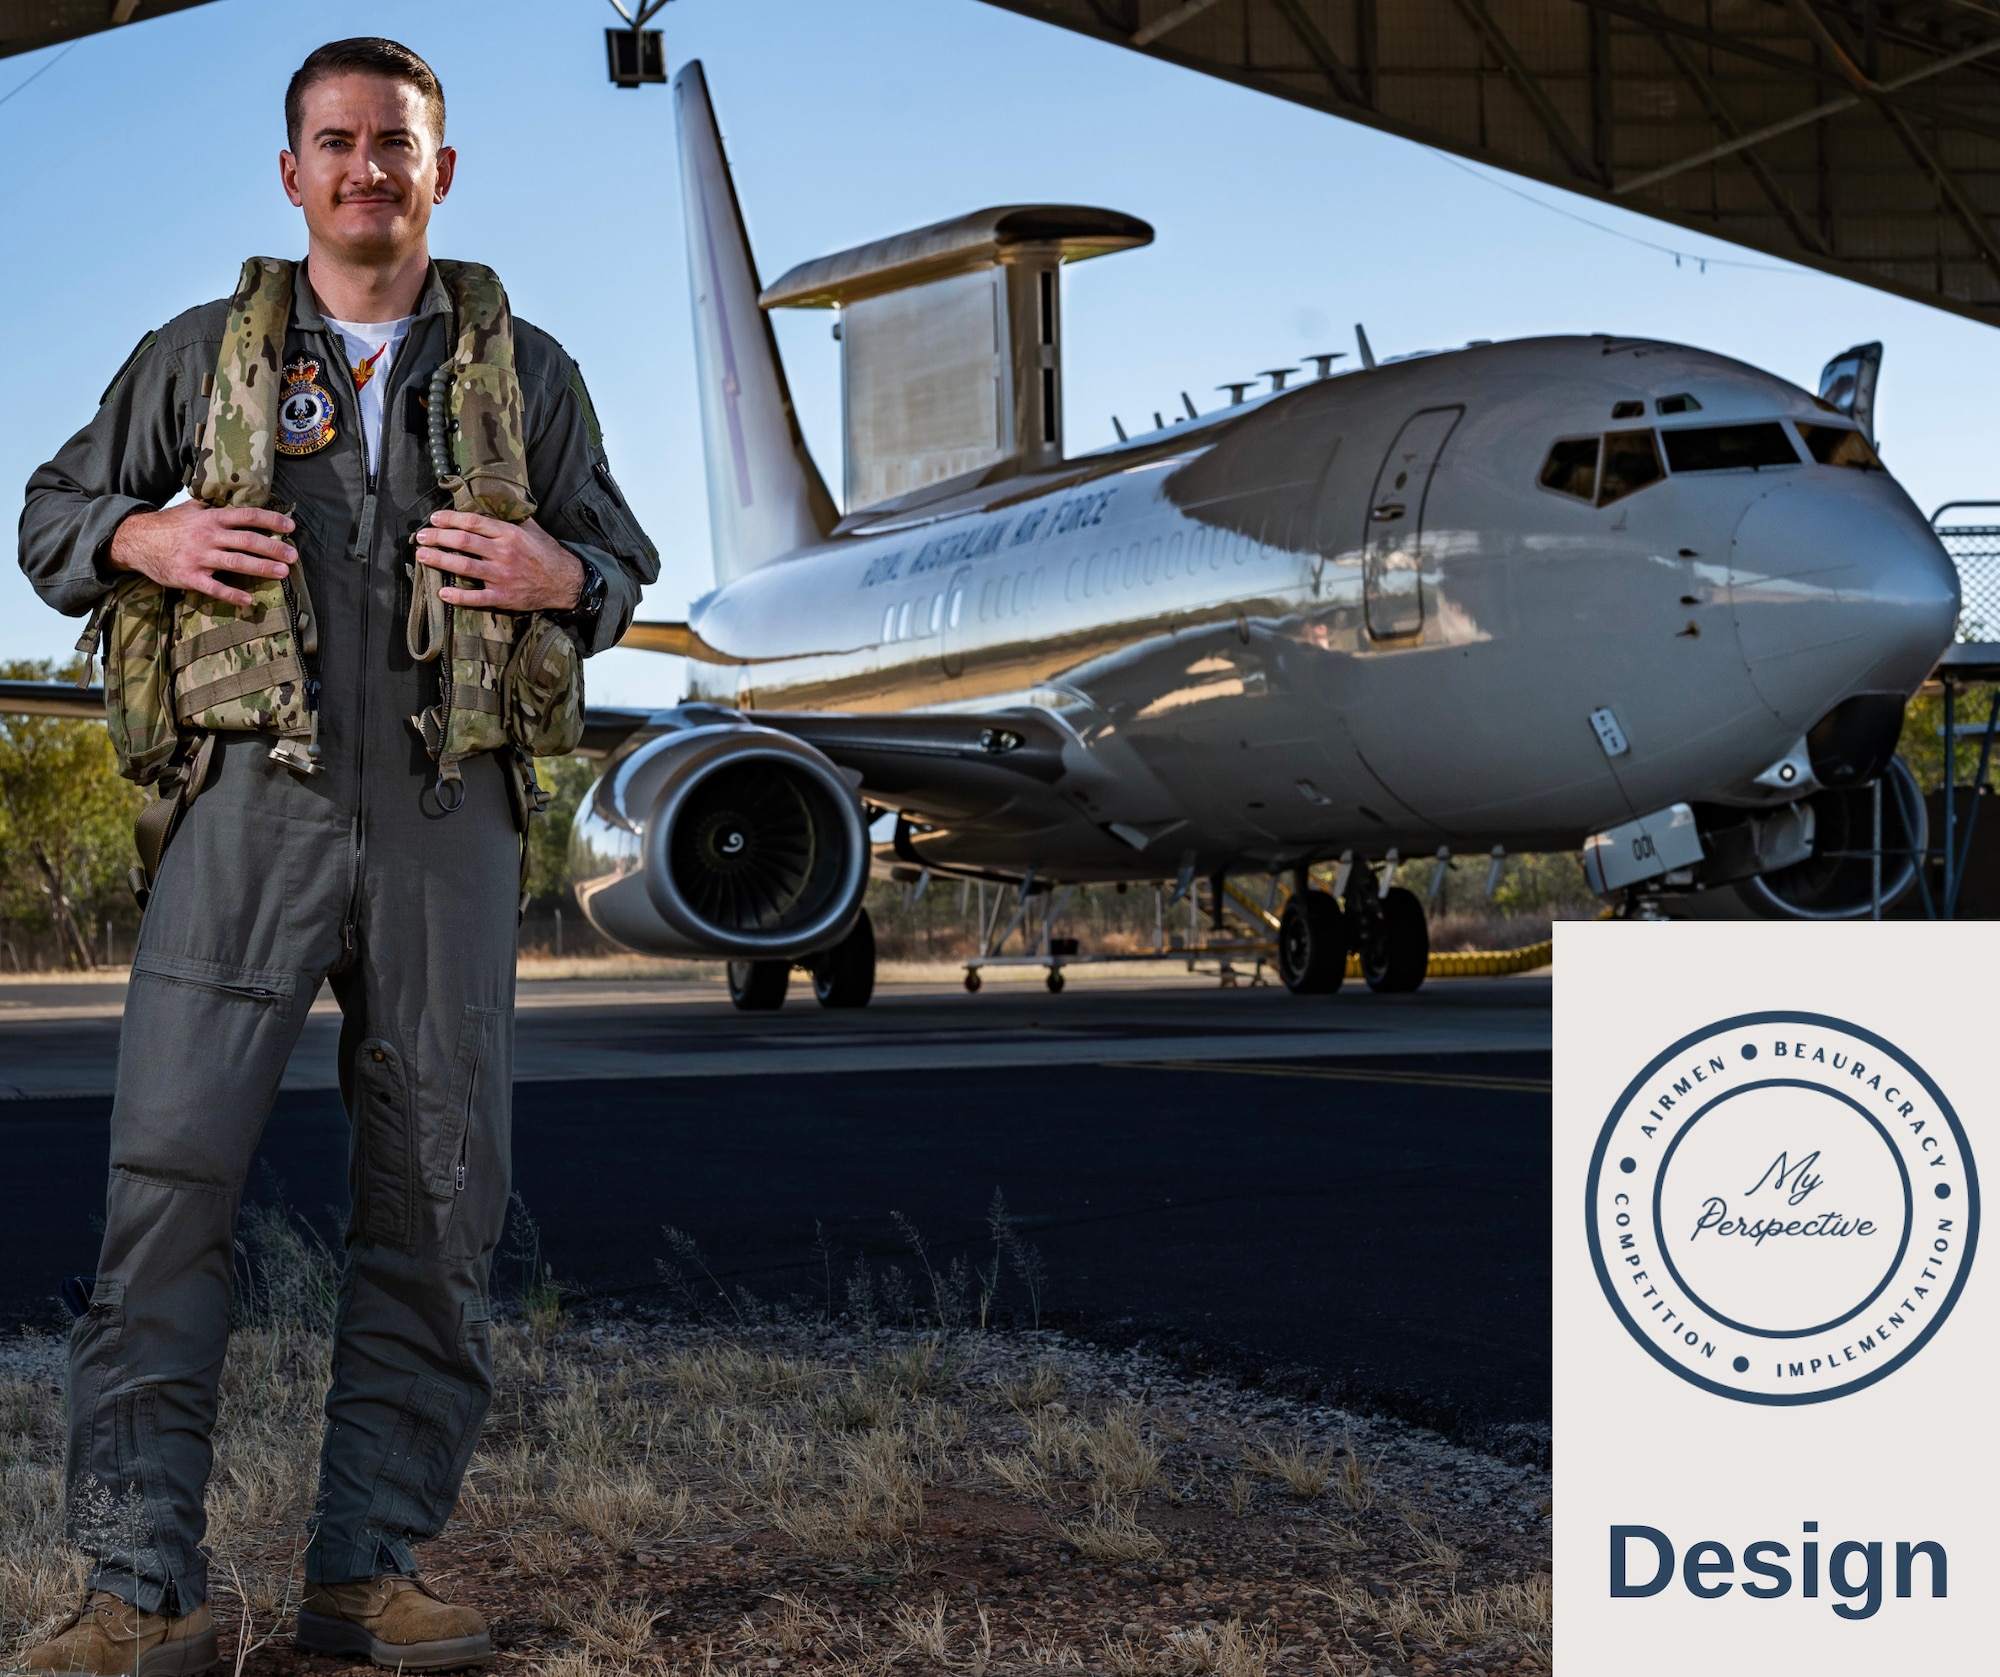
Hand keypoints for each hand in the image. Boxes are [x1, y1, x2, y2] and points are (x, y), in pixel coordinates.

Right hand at [108, 503, 295, 608]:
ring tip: (283, 572)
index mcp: (211, 517)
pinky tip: (248, 601)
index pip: (247, 516)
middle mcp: (207, 535)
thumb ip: (215, 507)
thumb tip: (239, 500)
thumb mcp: (191, 509)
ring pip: (236, 562)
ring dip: (261, 567)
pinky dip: (231, 595)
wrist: (135, 540)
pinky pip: (213, 587)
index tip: (291, 526)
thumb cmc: (168, 525)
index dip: (271, 519)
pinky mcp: (188, 576)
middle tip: (294, 555)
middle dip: (274, 547)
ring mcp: (198, 557)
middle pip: (247, 540)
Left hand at [414, 511, 582, 611]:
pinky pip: (476, 598)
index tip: (435, 519)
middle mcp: (504, 553)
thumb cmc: (547, 554)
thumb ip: (513, 517)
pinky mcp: (503, 596)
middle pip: (463, 542)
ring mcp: (502, 576)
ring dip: (439, 560)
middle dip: (437, 538)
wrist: (565, 582)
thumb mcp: (533, 529)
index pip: (473, 522)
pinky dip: (458, 596)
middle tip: (420, 537)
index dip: (450, 519)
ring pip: (464, 566)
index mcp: (509, 534)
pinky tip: (442, 593)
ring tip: (422, 556)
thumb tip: (497, 501)